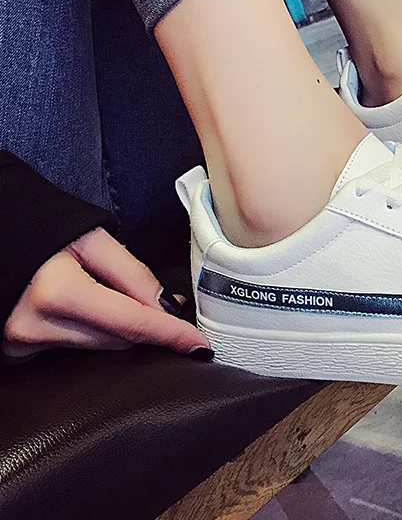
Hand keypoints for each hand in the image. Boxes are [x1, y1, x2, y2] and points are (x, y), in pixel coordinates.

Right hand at [2, 227, 210, 360]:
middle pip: (118, 339)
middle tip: (157, 301)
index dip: (170, 335)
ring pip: (98, 348)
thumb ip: (132, 274)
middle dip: (145, 323)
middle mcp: (36, 327)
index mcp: (58, 293)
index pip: (131, 323)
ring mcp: (21, 345)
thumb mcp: (91, 240)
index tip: (200, 347)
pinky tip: (80, 310)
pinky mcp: (14, 353)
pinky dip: (88, 333)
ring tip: (105, 294)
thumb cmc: (42, 231)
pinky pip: (71, 349)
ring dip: (116, 327)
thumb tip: (168, 308)